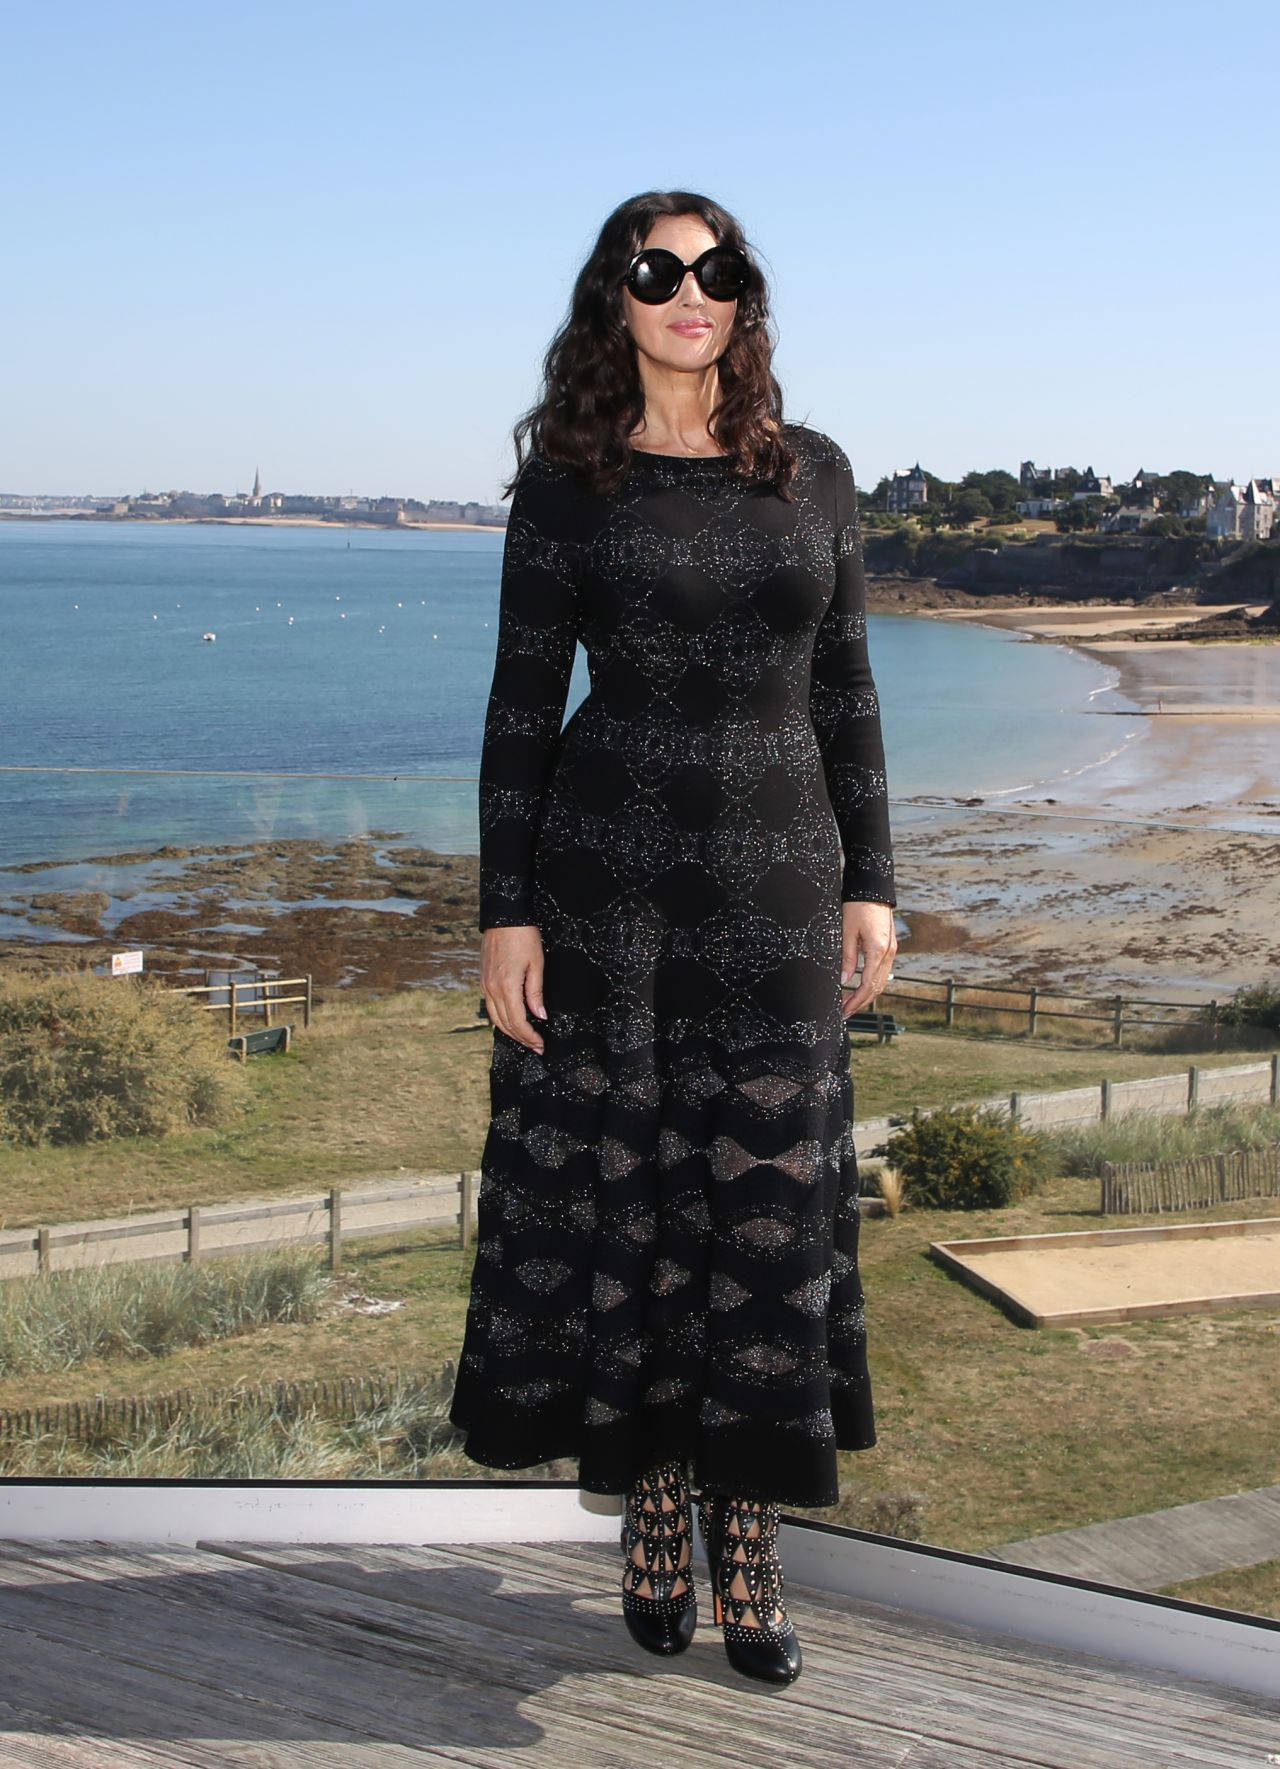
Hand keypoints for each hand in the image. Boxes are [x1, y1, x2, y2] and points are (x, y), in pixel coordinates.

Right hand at [481, 925, 547, 1052]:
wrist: (504, 916)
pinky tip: (512, 1021)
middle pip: (505, 1025)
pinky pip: (490, 1007)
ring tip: (525, 1038)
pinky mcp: (483, 981)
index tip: (541, 1045)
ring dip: (510, 1032)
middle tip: (536, 1046)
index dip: (530, 1037)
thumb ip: (536, 993)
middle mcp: (492, 989)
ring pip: (495, 1018)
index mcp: (507, 987)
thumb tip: (539, 1016)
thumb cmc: (524, 937)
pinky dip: (501, 1019)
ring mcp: (485, 985)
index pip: (518, 1022)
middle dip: (521, 1039)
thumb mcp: (537, 964)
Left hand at [839, 901, 896, 1016]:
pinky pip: (883, 971)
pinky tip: (860, 987)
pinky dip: (872, 983)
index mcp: (878, 950)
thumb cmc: (857, 906)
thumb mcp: (846, 932)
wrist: (872, 888)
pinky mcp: (890, 946)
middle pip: (877, 987)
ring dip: (867, 995)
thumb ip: (847, 958)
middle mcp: (889, 952)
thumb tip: (845, 981)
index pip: (867, 985)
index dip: (855, 1001)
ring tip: (851, 1004)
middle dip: (861, 1003)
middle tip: (845, 1013)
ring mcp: (892, 949)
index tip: (844, 1011)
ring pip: (882, 981)